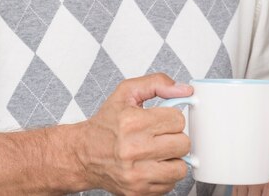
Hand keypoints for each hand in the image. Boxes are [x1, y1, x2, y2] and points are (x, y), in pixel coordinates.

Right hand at [77, 73, 192, 194]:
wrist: (82, 154)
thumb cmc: (106, 123)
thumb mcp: (127, 92)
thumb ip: (157, 83)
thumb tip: (185, 90)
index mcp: (132, 123)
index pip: (178, 120)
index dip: (172, 117)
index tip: (162, 119)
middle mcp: (133, 150)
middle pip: (183, 144)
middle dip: (175, 137)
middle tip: (161, 135)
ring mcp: (136, 175)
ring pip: (180, 167)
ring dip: (173, 158)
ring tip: (159, 151)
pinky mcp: (137, 192)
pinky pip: (170, 185)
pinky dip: (165, 174)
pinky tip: (152, 164)